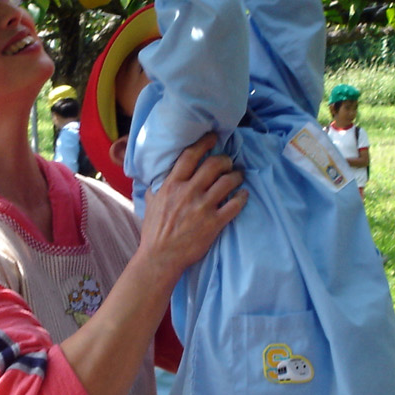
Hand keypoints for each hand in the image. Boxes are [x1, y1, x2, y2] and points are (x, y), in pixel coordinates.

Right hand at [138, 133, 245, 282]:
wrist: (160, 257)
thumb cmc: (154, 232)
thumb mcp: (150, 203)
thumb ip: (157, 187)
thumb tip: (158, 177)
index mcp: (172, 185)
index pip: (190, 156)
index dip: (204, 143)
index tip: (213, 137)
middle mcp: (189, 192)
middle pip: (213, 165)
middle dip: (225, 160)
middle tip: (229, 162)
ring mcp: (203, 207)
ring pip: (227, 182)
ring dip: (236, 176)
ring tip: (239, 176)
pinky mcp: (214, 223)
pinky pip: (235, 204)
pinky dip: (242, 196)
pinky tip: (244, 194)